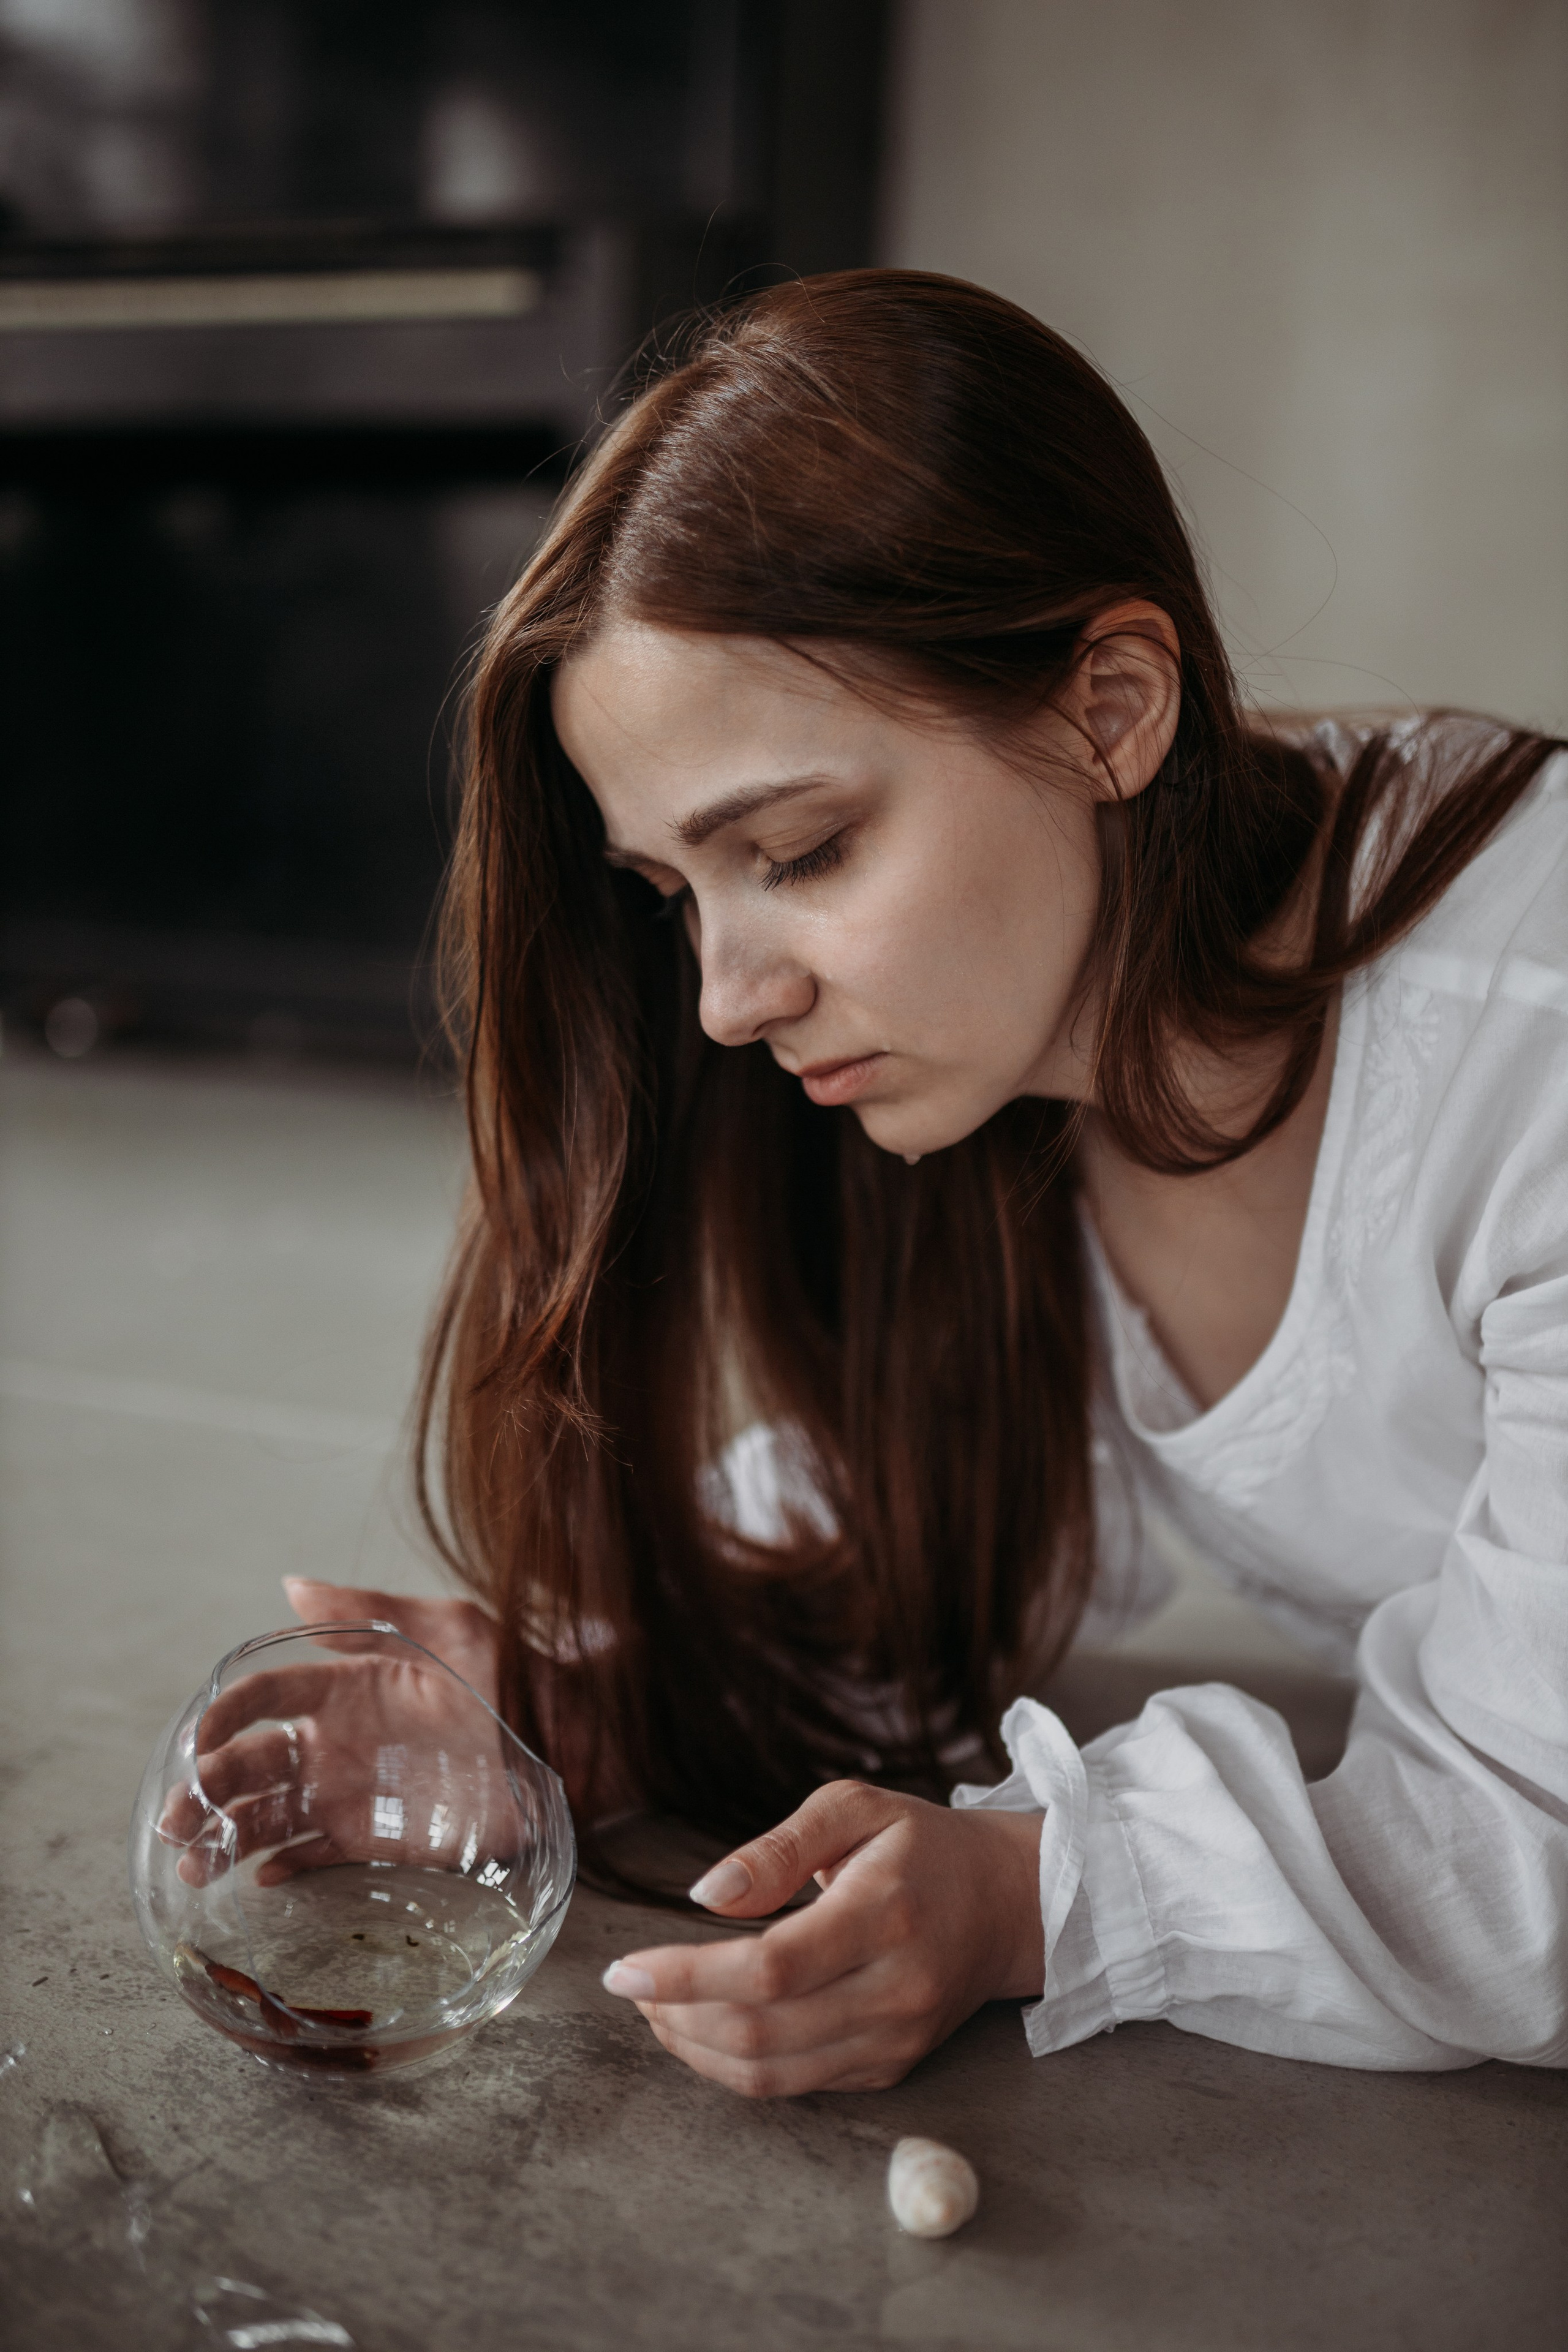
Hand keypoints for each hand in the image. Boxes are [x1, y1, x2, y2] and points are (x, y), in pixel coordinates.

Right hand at [163, 1581, 504, 1885]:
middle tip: (174, 1819)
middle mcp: (336, 1739)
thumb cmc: (517, 1675)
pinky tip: (255, 1878)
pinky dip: (281, 1866)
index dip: (229, 1714)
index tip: (199, 1739)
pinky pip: (313, 1855)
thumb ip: (372, 1614)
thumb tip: (292, 1585)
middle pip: (251, 1762)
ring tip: (193, 1863)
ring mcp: (350, 1791)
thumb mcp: (452, 1629)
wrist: (570, 1744)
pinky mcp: (373, 1838)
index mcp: (347, 1685)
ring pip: (268, 1814)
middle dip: (206, 1788)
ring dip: (226, 1835)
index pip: (268, 1695)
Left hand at [600, 1782, 1044, 2096]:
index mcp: (884, 1916)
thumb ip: (779, 1847)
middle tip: (633, 1984)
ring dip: (696, 2050)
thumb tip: (705, 1894)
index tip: (624, 1969)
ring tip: (656, 2009)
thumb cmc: (922, 1846)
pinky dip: (736, 2065)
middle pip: (762, 2031)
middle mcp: (894, 1991)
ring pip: (772, 2074)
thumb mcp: (855, 1809)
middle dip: (677, 2016)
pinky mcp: (889, 2069)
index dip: (687, 1976)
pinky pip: (796, 2086)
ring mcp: (895, 2041)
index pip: (770, 1968)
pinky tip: (705, 2027)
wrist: (1008, 1903)